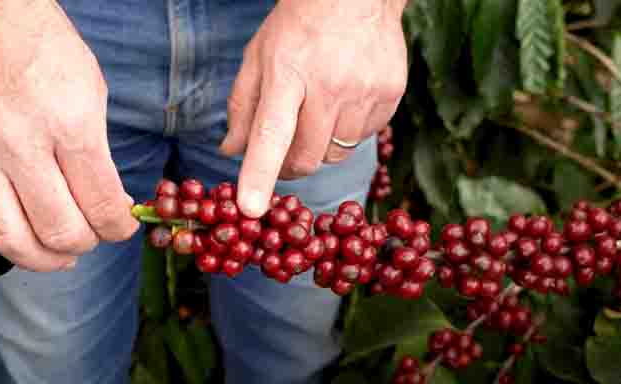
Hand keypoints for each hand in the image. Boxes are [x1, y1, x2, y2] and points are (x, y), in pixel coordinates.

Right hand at [0, 0, 138, 271]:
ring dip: (40, 258)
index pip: (100, 204)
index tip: (123, 227)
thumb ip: (98, 154)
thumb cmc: (46, 47)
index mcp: (68, 123)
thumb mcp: (92, 91)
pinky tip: (12, 236)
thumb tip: (107, 205)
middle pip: (57, 228)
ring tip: (59, 256)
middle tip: (92, 238)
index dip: (119, 228)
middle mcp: (19, 143)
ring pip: (6, 235)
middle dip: (85, 244)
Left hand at [221, 0, 408, 217]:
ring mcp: (365, 91)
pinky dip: (348, 131)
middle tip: (283, 154)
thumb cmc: (298, 27)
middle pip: (306, 157)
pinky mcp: (390, 95)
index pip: (271, 133)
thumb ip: (243, 106)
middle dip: (289, 167)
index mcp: (287, 73)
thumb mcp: (258, 56)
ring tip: (318, 112)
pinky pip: (365, 137)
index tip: (251, 208)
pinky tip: (344, 101)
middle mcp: (329, 85)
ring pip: (336, 153)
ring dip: (320, 147)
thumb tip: (230, 152)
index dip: (259, 174)